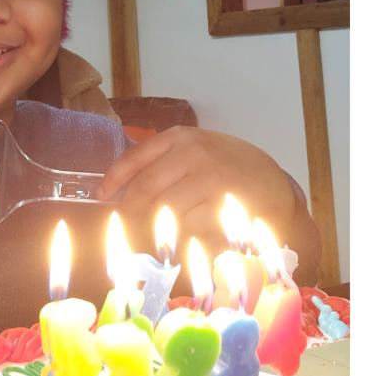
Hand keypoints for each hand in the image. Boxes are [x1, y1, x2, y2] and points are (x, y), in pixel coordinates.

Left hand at [94, 126, 296, 245]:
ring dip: (159, 227)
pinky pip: (189, 229)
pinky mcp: (223, 206)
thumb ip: (163, 164)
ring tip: (164, 231)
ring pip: (165, 212)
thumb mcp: (196, 153)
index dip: (113, 180)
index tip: (102, 197)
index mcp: (181, 138)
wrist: (273, 184)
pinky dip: (184, 236)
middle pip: (145, 190)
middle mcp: (194, 154)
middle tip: (126, 226)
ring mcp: (210, 180)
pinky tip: (191, 234)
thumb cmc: (228, 168)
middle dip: (131, 212)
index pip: (135, 158)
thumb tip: (118, 191)